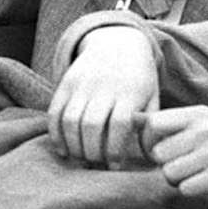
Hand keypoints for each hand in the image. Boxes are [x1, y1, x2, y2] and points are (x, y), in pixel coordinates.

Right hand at [48, 24, 161, 166]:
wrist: (118, 42)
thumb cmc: (139, 80)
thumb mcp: (152, 97)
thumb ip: (150, 126)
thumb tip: (150, 156)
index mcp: (130, 91)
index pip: (118, 124)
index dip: (114, 149)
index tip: (115, 166)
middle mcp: (103, 86)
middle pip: (91, 124)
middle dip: (92, 151)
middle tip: (96, 164)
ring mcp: (82, 83)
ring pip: (70, 120)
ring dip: (73, 146)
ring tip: (82, 159)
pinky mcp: (66, 83)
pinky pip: (55, 112)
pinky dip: (55, 134)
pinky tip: (63, 150)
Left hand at [142, 107, 207, 208]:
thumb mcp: (201, 128)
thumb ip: (168, 124)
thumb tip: (132, 118)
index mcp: (199, 113)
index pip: (153, 123)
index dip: (147, 142)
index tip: (158, 152)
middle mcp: (206, 128)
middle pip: (157, 153)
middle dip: (165, 165)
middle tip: (185, 167)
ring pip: (168, 173)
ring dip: (178, 180)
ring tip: (197, 175)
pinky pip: (185, 188)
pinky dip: (192, 191)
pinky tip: (207, 185)